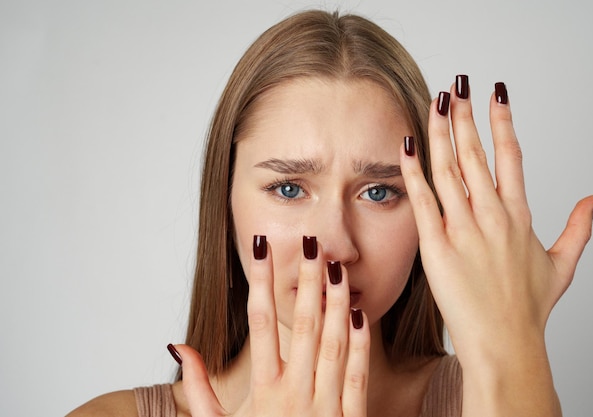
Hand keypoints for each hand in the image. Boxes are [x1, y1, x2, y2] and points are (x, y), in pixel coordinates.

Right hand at [171, 237, 369, 416]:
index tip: (262, 250)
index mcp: (262, 393)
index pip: (259, 324)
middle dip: (305, 281)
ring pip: (333, 345)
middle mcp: (294, 395)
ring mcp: (324, 407)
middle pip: (301, 326)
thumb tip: (178, 347)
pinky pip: (356, 377)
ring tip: (335, 268)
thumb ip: (197, 390)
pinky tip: (361, 315)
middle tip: (309, 244)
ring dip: (335, 304)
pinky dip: (360, 346)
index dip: (261, 283)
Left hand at [400, 78, 592, 414]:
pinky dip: (413, 171)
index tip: (495, 94)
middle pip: (476, 153)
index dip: (502, 121)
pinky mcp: (437, 247)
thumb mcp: (563, 265)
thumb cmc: (529, 309)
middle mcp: (492, 216)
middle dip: (464, 115)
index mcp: (519, 216)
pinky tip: (408, 145)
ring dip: (440, 131)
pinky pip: (423, 200)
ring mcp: (464, 230)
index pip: (511, 155)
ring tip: (435, 101)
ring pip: (449, 168)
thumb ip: (579, 227)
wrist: (505, 343)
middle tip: (456, 85)